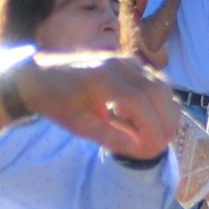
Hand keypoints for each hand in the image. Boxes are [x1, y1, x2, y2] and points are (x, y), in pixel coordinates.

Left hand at [17, 52, 179, 158]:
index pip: (140, 102)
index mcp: (101, 79)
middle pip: (158, 91)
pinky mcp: (129, 62)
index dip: (152, 128)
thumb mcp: (79, 126)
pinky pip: (155, 80)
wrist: (41, 76)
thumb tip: (141, 149)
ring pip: (162, 84)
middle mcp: (118, 64)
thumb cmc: (58, 103)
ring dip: (167, 110)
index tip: (153, 148)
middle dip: (166, 120)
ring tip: (159, 133)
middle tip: (162, 143)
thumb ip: (111, 137)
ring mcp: (126, 60)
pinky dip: (160, 100)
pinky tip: (150, 117)